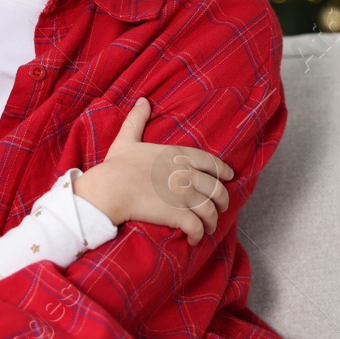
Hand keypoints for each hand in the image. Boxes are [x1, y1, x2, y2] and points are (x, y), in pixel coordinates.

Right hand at [73, 98, 233, 244]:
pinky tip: (195, 238)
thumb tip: (143, 100)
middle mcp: (187, 175)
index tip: (229, 176)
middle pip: (216, 189)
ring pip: (210, 210)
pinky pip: (197, 227)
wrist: (111, 188)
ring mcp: (185, 196)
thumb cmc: (117, 164)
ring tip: (209, 227)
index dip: (223, 170)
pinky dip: (199, 234)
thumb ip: (138, 119)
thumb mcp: (128, 138)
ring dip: (212, 221)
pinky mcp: (179, 214)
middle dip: (222, 199)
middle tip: (222, 206)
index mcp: (178, 155)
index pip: (210, 162)